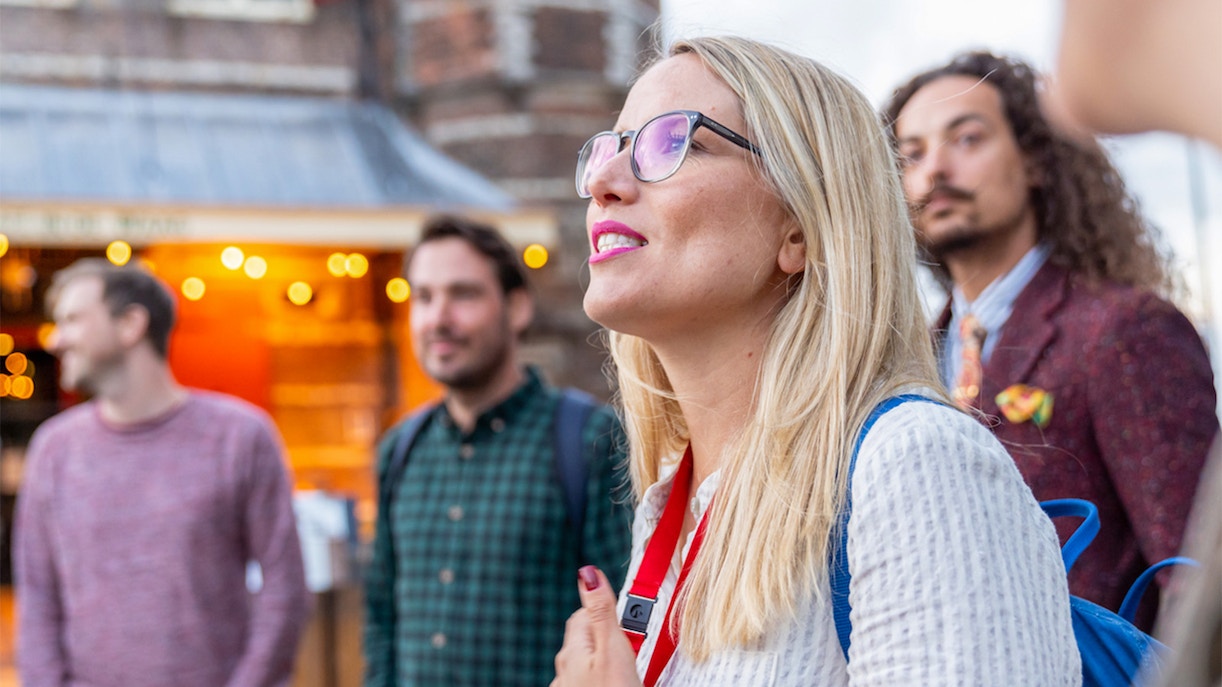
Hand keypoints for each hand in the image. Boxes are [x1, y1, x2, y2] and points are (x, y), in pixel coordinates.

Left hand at [551, 566, 642, 686]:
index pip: (585, 612)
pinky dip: (605, 674)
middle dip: (609, 632)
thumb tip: (588, 573)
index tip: (629, 616)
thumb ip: (602, 612)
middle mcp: (565, 668)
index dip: (609, 610)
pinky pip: (591, 678)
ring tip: (630, 663)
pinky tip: (618, 681)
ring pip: (589, 659)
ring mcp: (570, 685)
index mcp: (572, 651)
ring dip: (607, 655)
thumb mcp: (612, 650)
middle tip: (634, 640)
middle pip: (587, 636)